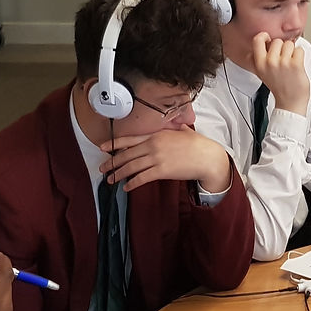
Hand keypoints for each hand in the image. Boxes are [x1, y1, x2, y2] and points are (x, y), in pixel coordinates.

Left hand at [100, 125, 232, 192]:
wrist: (207, 158)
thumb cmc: (198, 145)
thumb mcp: (182, 131)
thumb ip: (173, 128)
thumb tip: (173, 123)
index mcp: (157, 135)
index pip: (130, 139)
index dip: (114, 144)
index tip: (103, 147)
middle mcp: (153, 145)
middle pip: (126, 155)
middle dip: (112, 163)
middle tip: (103, 168)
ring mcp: (157, 158)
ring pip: (131, 167)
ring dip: (118, 174)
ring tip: (111, 179)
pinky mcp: (161, 171)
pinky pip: (142, 178)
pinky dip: (132, 183)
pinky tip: (127, 187)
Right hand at [251, 32, 309, 114]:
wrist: (290, 102)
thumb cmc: (279, 87)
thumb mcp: (262, 73)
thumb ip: (258, 58)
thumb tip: (259, 42)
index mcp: (260, 64)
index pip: (257, 40)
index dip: (265, 37)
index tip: (269, 40)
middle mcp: (270, 62)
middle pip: (278, 41)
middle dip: (283, 48)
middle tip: (284, 60)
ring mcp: (283, 63)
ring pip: (289, 44)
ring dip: (292, 52)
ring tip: (290, 64)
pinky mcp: (296, 65)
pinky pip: (299, 50)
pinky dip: (300, 56)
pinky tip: (297, 66)